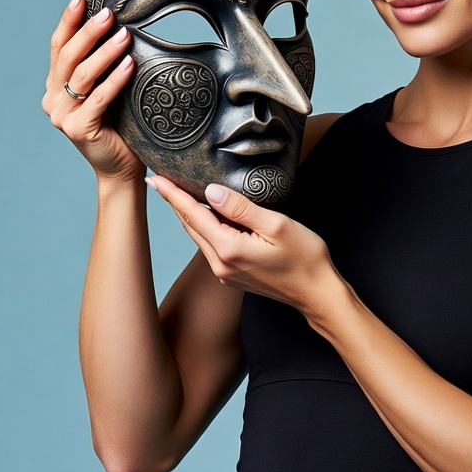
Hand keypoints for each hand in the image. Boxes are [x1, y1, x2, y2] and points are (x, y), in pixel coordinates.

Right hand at [42, 0, 143, 182]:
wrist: (122, 167)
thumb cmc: (119, 126)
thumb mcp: (107, 91)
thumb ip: (102, 67)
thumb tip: (118, 26)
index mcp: (55, 87)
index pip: (59, 47)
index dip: (69, 22)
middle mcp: (52, 100)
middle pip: (68, 57)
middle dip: (87, 32)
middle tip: (108, 13)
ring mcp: (62, 116)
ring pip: (81, 76)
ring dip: (104, 52)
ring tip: (124, 35)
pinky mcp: (78, 130)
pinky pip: (97, 99)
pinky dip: (114, 80)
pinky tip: (129, 65)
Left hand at [146, 175, 334, 314]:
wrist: (317, 293)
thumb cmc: (304, 258)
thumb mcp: (276, 225)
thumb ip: (241, 208)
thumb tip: (210, 192)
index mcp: (229, 249)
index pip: (193, 215)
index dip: (173, 194)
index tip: (155, 178)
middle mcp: (220, 264)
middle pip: (191, 226)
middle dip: (175, 202)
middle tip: (160, 180)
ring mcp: (225, 273)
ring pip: (200, 236)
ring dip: (189, 214)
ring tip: (178, 192)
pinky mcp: (233, 276)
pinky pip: (212, 245)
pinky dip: (205, 227)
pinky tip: (208, 214)